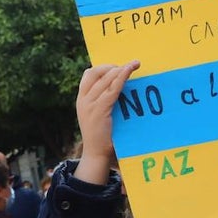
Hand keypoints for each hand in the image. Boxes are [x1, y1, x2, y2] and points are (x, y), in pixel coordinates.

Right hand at [75, 61, 138, 185]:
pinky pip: (113, 88)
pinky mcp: (100, 109)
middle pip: (97, 73)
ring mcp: (90, 104)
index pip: (88, 75)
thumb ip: (102, 102)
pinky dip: (122, 77)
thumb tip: (118, 88)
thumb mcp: (96, 115)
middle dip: (114, 66)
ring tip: (135, 64)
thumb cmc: (101, 136)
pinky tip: (130, 70)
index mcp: (81, 100)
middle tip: (129, 66)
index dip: (102, 68)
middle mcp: (83, 100)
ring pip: (106, 78)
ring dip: (121, 68)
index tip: (117, 68)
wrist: (96, 154)